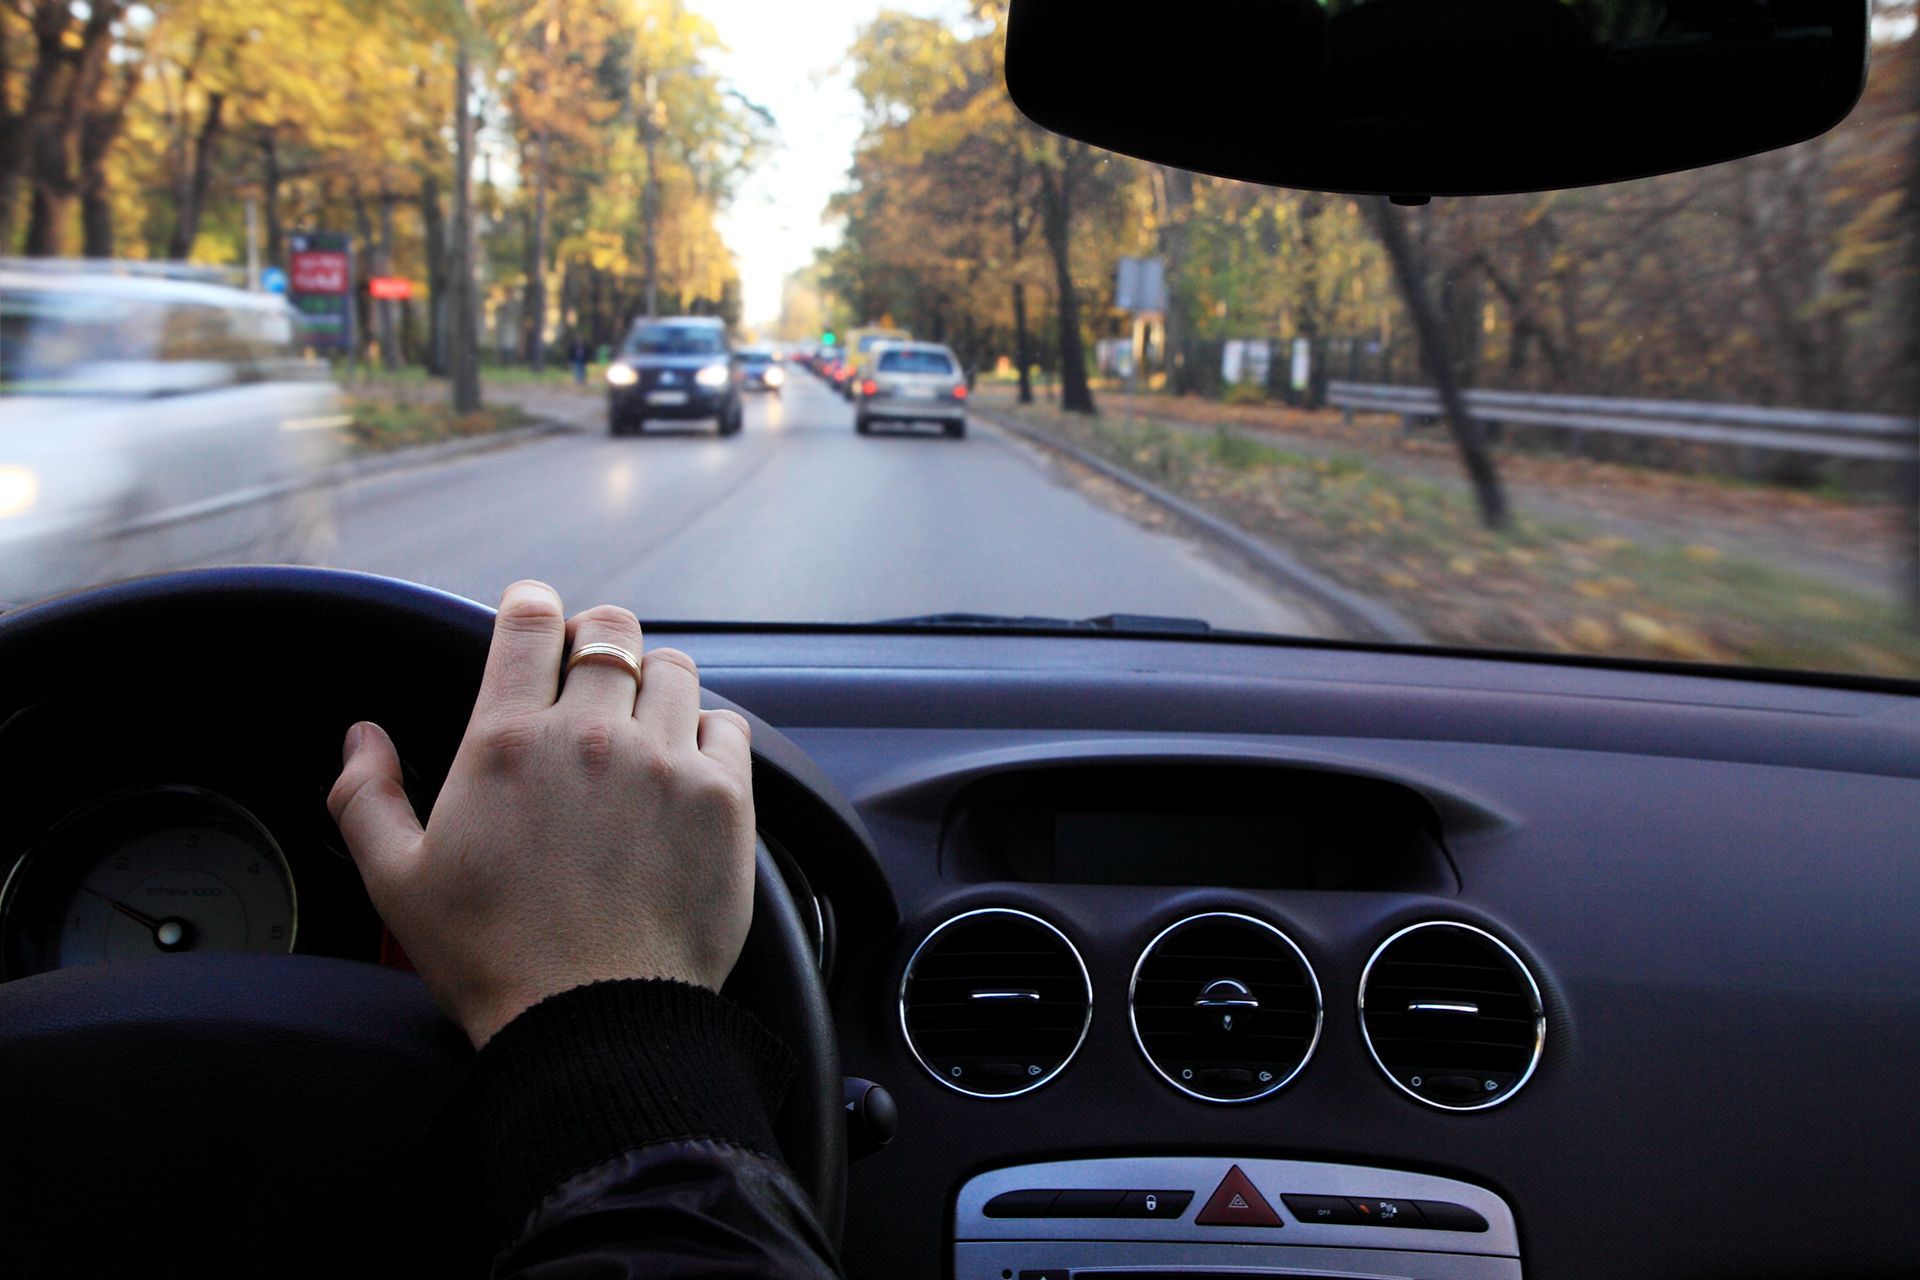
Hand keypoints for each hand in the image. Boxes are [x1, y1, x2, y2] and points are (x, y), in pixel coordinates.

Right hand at [327, 581, 756, 1048]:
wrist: (594, 1023)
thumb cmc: (492, 959)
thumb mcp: (397, 881)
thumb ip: (366, 796)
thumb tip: (362, 738)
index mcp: (508, 741)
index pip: (530, 623)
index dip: (533, 607)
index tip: (537, 615)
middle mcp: (592, 736)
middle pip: (612, 631)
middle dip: (599, 640)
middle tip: (592, 673)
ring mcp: (664, 762)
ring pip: (675, 669)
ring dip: (655, 684)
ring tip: (642, 725)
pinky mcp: (724, 798)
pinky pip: (727, 725)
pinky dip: (708, 734)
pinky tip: (686, 768)